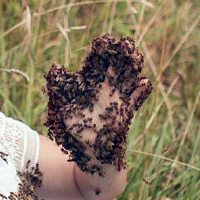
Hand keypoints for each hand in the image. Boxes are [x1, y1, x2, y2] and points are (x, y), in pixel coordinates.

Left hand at [44, 34, 152, 172]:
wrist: (90, 156)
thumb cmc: (75, 133)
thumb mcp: (63, 110)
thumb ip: (60, 90)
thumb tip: (56, 70)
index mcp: (90, 85)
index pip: (97, 64)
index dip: (100, 54)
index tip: (102, 43)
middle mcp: (106, 90)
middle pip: (115, 68)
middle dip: (119, 56)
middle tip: (121, 44)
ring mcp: (118, 100)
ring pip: (127, 80)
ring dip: (132, 69)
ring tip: (135, 57)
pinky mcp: (126, 113)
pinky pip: (136, 100)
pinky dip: (141, 91)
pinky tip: (143, 83)